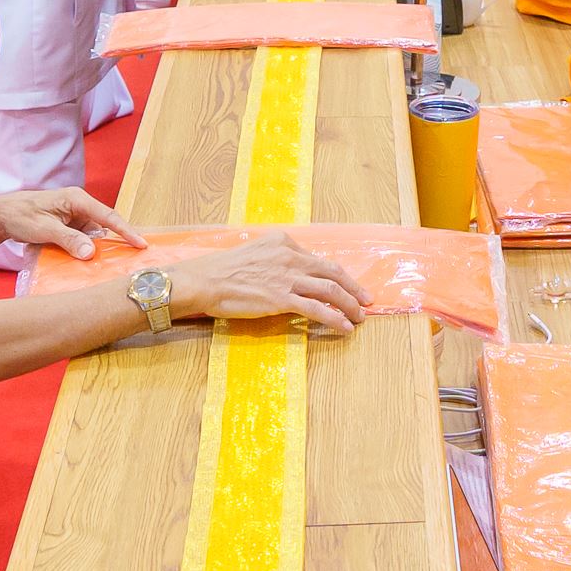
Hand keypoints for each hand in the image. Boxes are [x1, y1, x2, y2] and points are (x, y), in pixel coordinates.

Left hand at [0, 186, 137, 262]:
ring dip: (100, 250)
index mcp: (77, 199)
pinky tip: (89, 264)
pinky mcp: (69, 227)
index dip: (126, 231)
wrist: (1, 215)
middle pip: (105, 226)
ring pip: (95, 236)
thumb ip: (69, 240)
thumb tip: (91, 253)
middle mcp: (79, 207)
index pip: (108, 216)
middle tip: (134, 257)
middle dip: (118, 241)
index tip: (141, 244)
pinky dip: (87, 251)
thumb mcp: (45, 229)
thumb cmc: (21, 215)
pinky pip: (84, 240)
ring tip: (112, 266)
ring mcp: (75, 218)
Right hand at [165, 232, 369, 334]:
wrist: (204, 281)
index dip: (336, 274)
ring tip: (360, 317)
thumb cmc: (221, 270)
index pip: (317, 260)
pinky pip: (318, 310)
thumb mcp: (253, 253)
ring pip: (330, 290)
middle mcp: (290, 256)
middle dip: (353, 287)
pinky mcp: (283, 298)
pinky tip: (345, 328)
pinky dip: (335, 319)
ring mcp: (288, 277)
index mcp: (283, 242)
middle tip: (366, 299)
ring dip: (350, 305)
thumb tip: (289, 276)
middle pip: (332, 272)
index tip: (346, 285)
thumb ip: (274, 261)